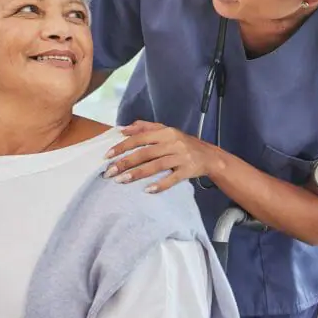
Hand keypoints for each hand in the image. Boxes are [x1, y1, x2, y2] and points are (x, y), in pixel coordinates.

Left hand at [103, 121, 221, 192]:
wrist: (210, 156)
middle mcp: (173, 143)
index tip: (107, 155)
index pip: (140, 138)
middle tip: (110, 172)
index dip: (123, 146)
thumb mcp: (166, 130)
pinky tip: (147, 190)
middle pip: (145, 153)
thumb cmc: (183, 143)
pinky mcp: (188, 170)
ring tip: (122, 180)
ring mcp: (181, 157)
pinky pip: (172, 178)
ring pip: (156, 166)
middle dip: (125, 162)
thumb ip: (145, 127)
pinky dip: (160, 185)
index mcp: (165, 132)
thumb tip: (123, 129)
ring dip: (137, 173)